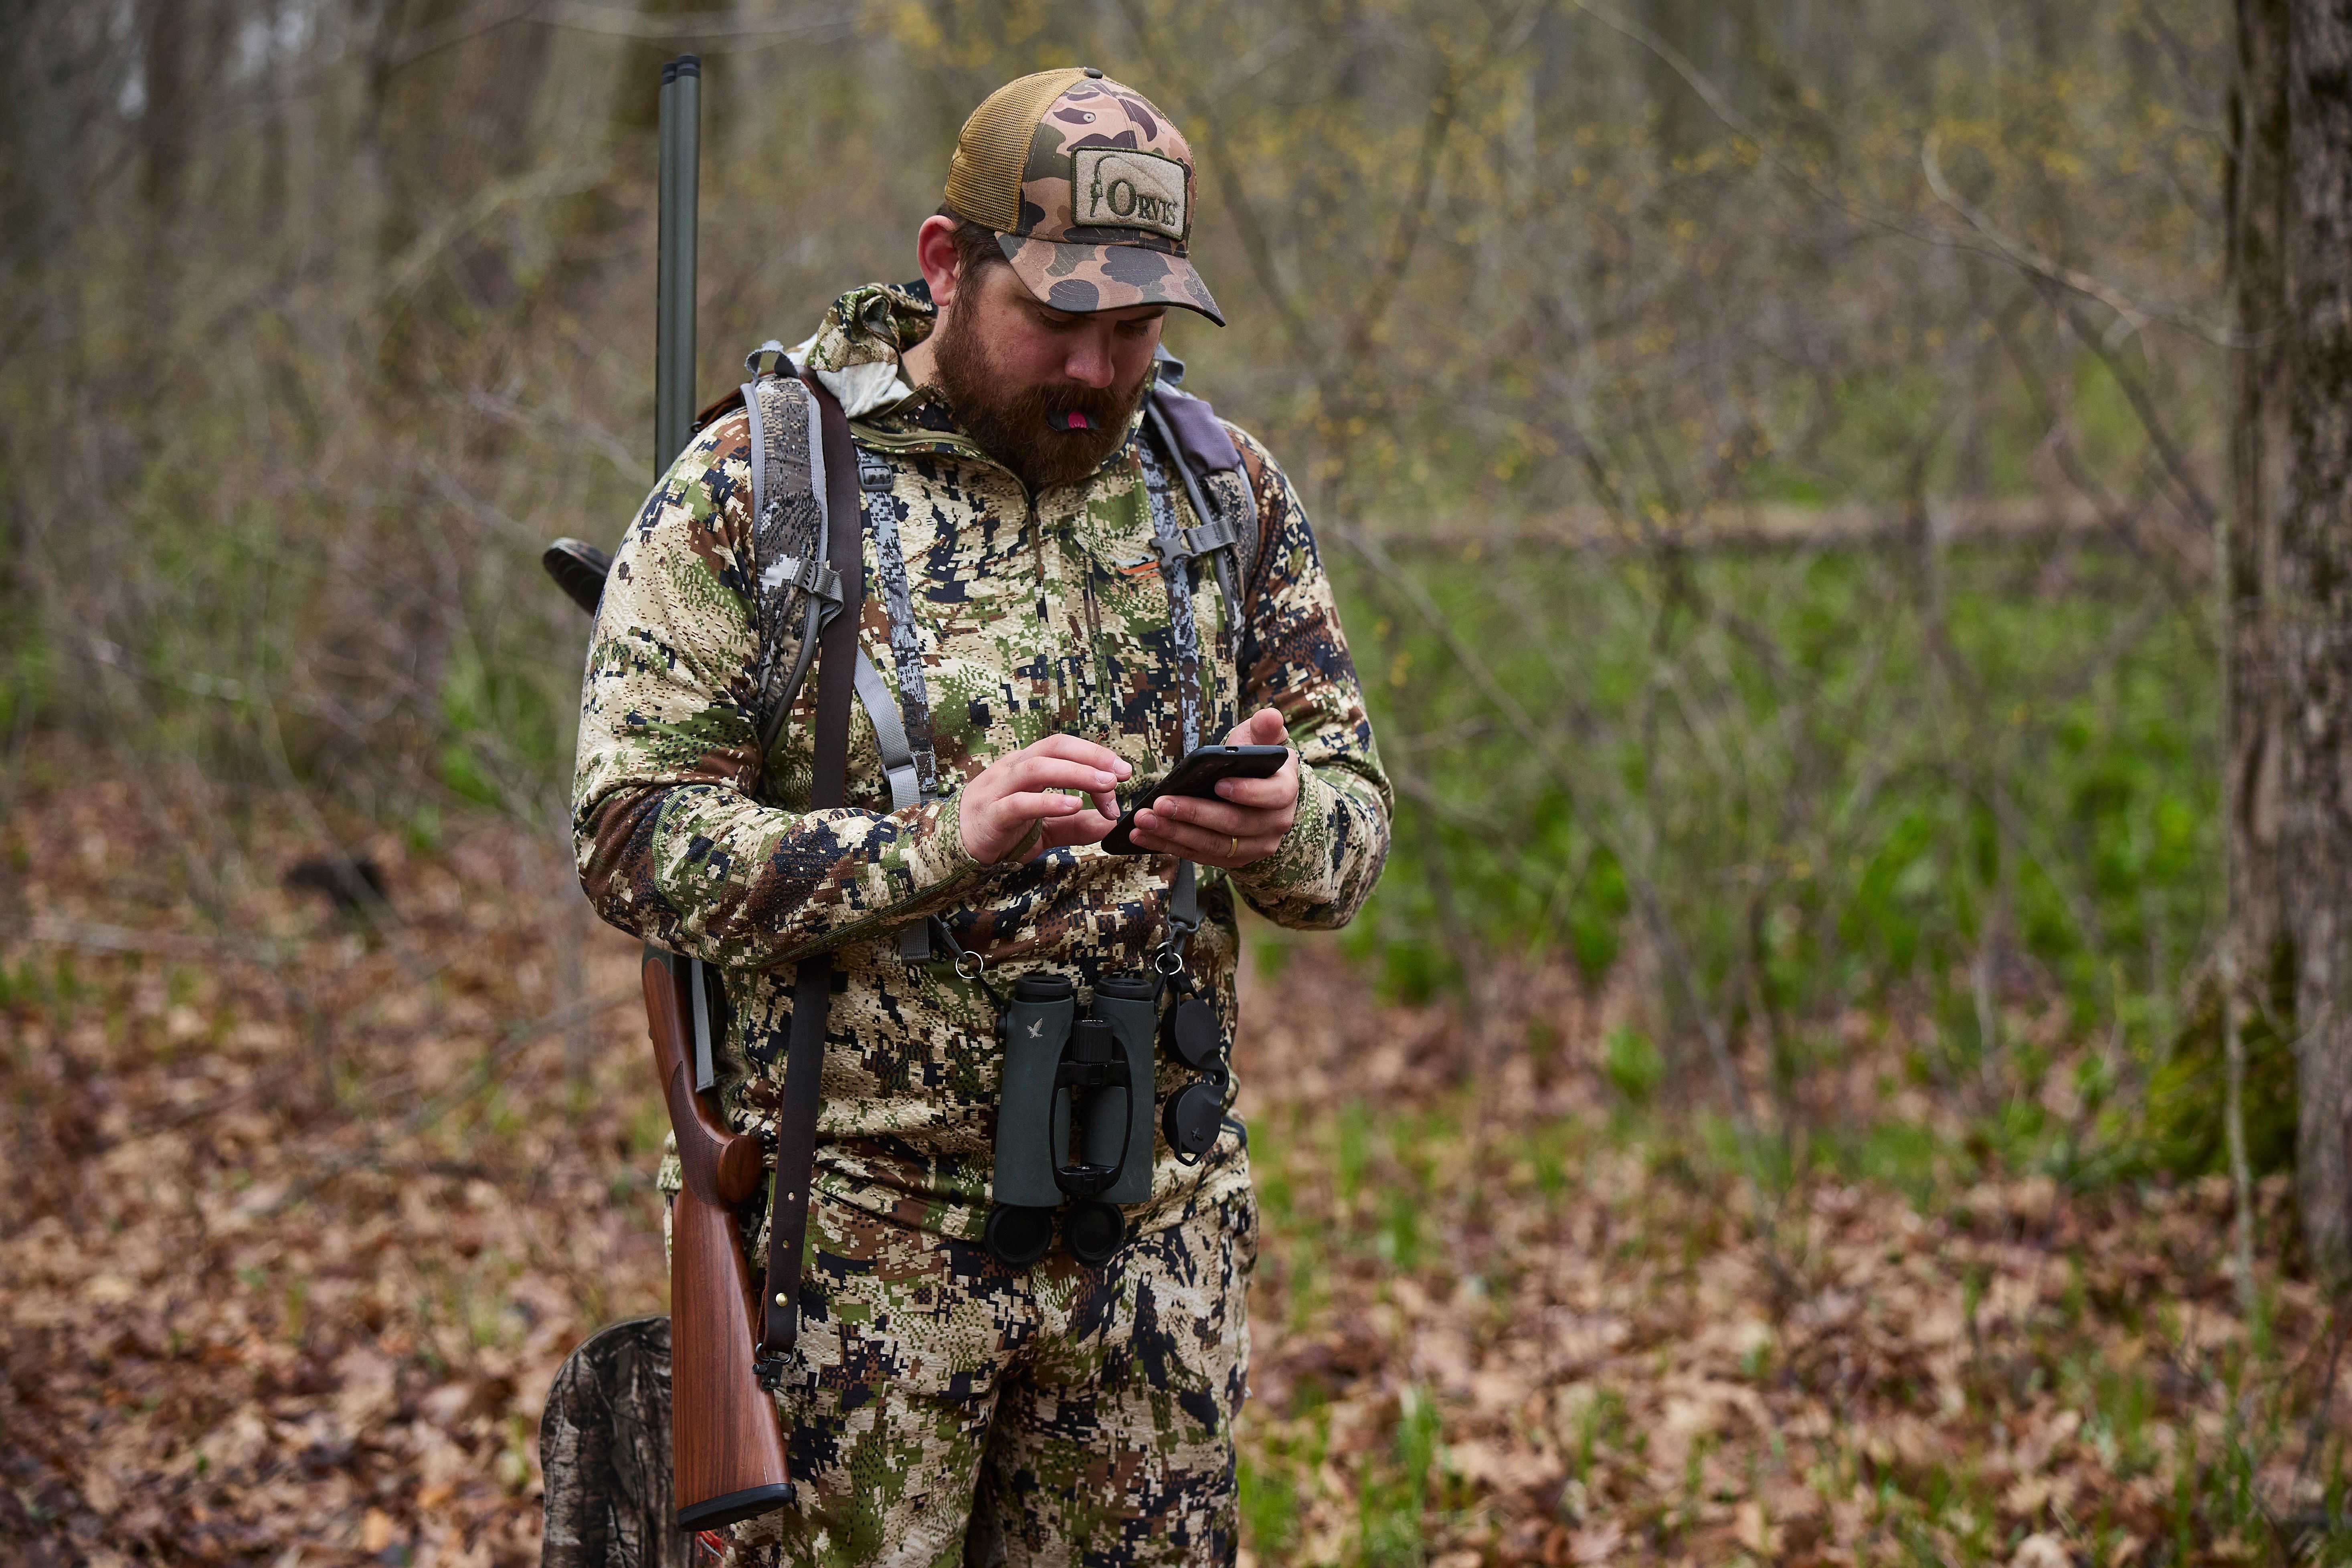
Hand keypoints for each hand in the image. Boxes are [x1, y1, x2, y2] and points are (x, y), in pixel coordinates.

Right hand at [959, 735, 1131, 864]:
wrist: (955, 847)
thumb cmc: (1002, 830)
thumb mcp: (1046, 827)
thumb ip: (1075, 825)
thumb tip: (1111, 824)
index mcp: (1026, 764)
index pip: (1064, 748)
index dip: (1096, 755)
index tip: (1123, 774)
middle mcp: (1012, 769)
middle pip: (1053, 748)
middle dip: (1092, 757)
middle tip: (1122, 773)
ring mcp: (998, 789)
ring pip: (1037, 769)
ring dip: (1076, 774)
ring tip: (1105, 785)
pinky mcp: (991, 815)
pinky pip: (1020, 803)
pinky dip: (1048, 802)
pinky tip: (1073, 806)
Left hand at [1128, 707, 1298, 870]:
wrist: (1260, 791)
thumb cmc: (1255, 761)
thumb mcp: (1262, 739)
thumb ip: (1264, 727)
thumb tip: (1271, 716)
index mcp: (1285, 791)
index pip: (1272, 795)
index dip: (1247, 792)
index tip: (1217, 784)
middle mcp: (1275, 824)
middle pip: (1234, 824)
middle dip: (1194, 814)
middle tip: (1160, 803)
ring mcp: (1255, 845)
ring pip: (1213, 845)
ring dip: (1174, 834)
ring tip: (1144, 821)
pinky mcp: (1233, 858)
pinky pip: (1200, 855)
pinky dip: (1170, 846)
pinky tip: (1143, 835)